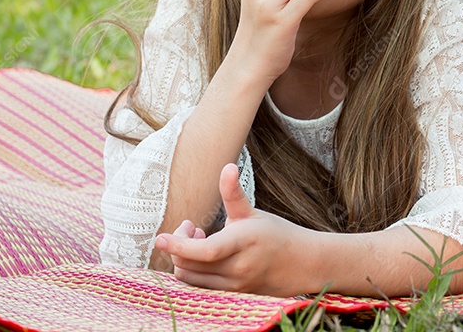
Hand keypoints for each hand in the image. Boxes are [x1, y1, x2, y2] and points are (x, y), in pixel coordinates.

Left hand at [154, 163, 318, 296]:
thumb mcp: (252, 212)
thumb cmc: (276, 234)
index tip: (160, 238)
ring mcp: (235, 285)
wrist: (302, 264)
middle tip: (192, 226)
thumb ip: (233, 193)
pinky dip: (193, 272)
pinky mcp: (232, 295)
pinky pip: (200, 287)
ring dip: (185, 260)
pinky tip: (204, 257)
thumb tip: (227, 167)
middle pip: (190, 265)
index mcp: (244, 242)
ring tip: (200, 240)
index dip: (179, 245)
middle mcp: (238, 268)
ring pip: (191, 279)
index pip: (205, 251)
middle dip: (180, 245)